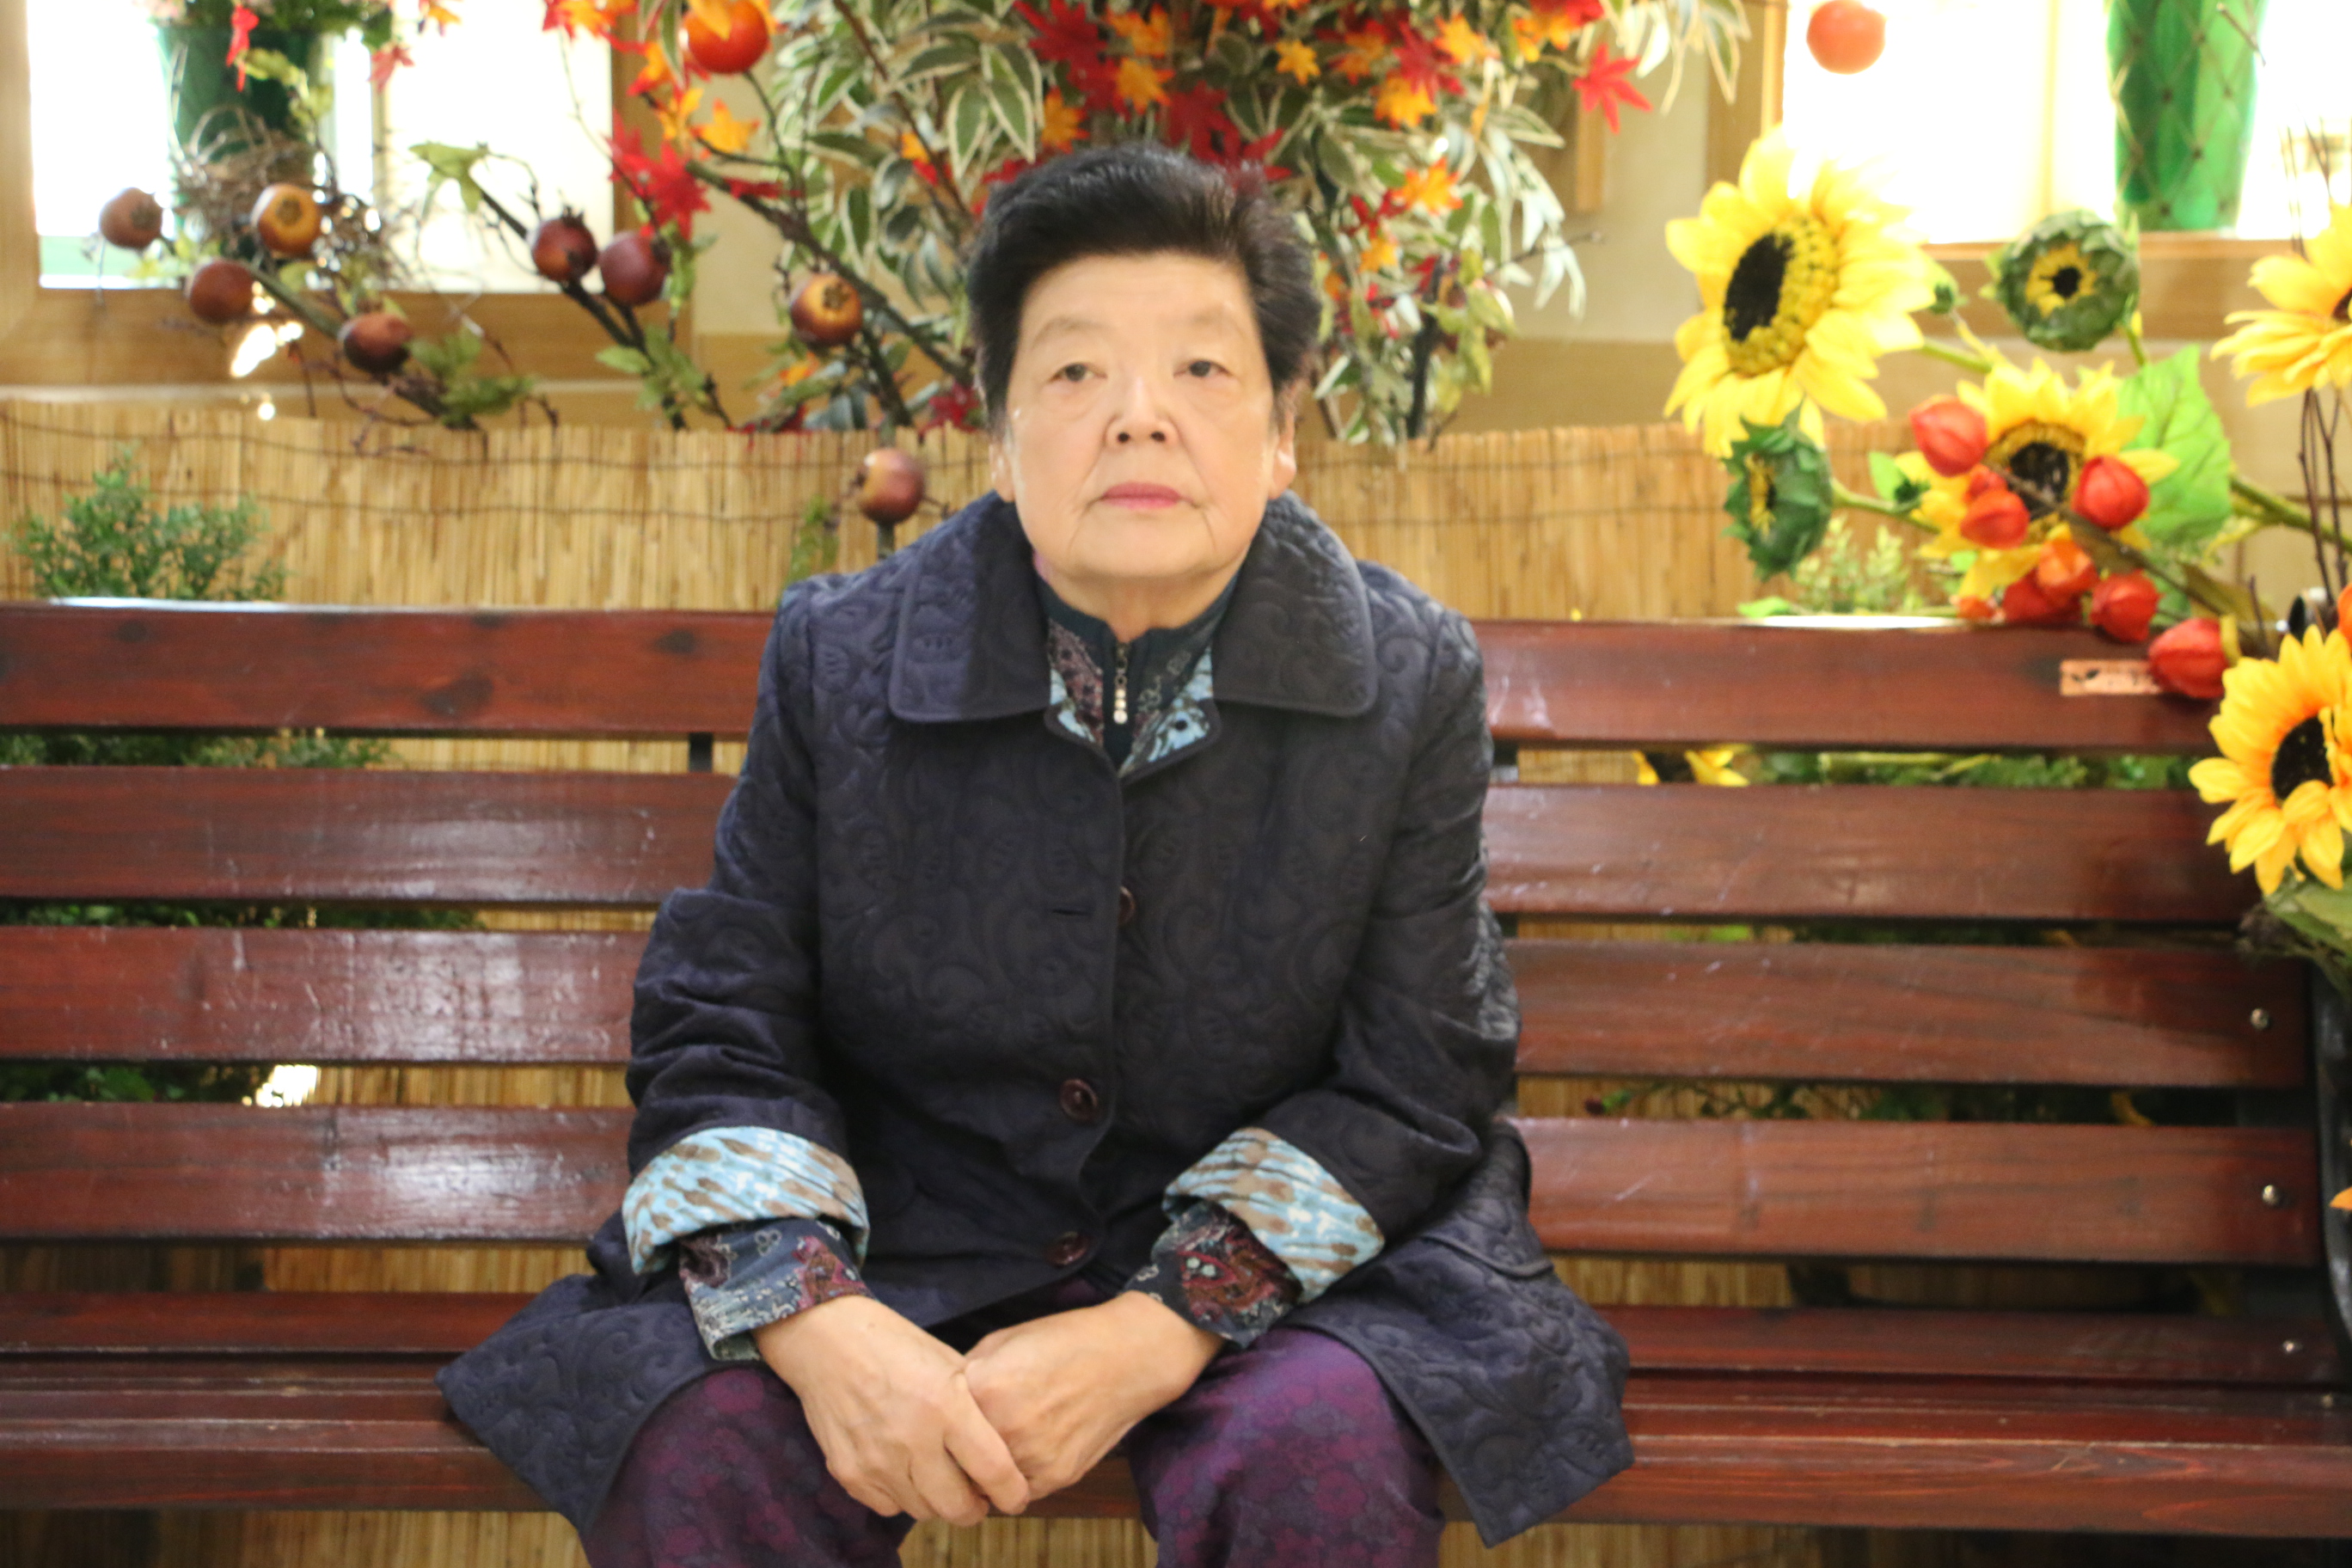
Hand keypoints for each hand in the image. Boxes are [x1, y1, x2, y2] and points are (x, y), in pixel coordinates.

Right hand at [754, 1294, 1030, 1524]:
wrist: (825, 1340)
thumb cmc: (894, 1344)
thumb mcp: (948, 1362)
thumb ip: (974, 1407)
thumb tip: (1001, 1448)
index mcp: (946, 1405)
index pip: (993, 1470)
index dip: (1011, 1493)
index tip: (1015, 1496)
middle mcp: (912, 1439)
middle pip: (957, 1507)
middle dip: (975, 1508)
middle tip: (978, 1496)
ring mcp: (877, 1460)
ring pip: (923, 1511)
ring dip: (937, 1501)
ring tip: (940, 1479)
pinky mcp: (849, 1472)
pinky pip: (888, 1506)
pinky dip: (902, 1496)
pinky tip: (905, 1471)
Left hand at [960, 1291, 1223, 1498]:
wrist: (1127, 1357)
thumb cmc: (1063, 1340)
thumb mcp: (1003, 1340)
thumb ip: (966, 1372)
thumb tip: (939, 1400)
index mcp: (983, 1388)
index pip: (937, 1421)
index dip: (942, 1417)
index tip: (950, 1413)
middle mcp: (1004, 1428)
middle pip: (957, 1456)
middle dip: (961, 1446)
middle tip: (975, 1431)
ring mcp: (1031, 1457)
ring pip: (986, 1480)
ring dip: (988, 1466)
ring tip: (1007, 1437)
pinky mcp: (1056, 1477)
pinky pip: (1018, 1489)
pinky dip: (1018, 1475)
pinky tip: (1031, 1445)